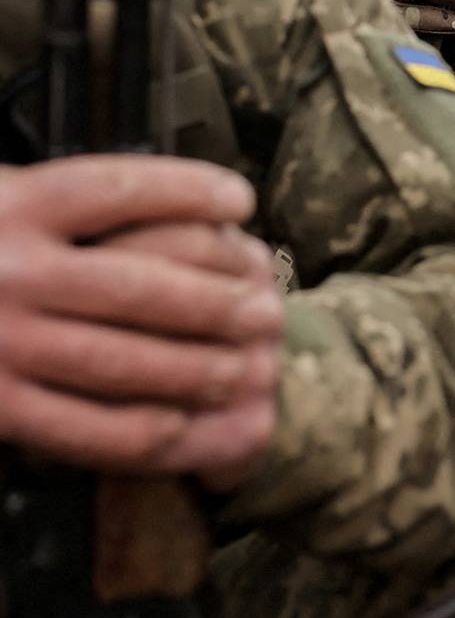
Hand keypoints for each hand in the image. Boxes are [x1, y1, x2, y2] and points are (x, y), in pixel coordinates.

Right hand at [0, 155, 281, 490]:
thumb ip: (63, 200)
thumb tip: (183, 202)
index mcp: (10, 205)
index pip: (119, 188)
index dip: (188, 190)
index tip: (240, 199)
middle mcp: (5, 270)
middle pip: (138, 284)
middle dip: (214, 300)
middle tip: (266, 310)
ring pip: (118, 360)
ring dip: (194, 368)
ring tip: (244, 369)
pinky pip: (75, 426)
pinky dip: (136, 429)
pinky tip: (180, 425)